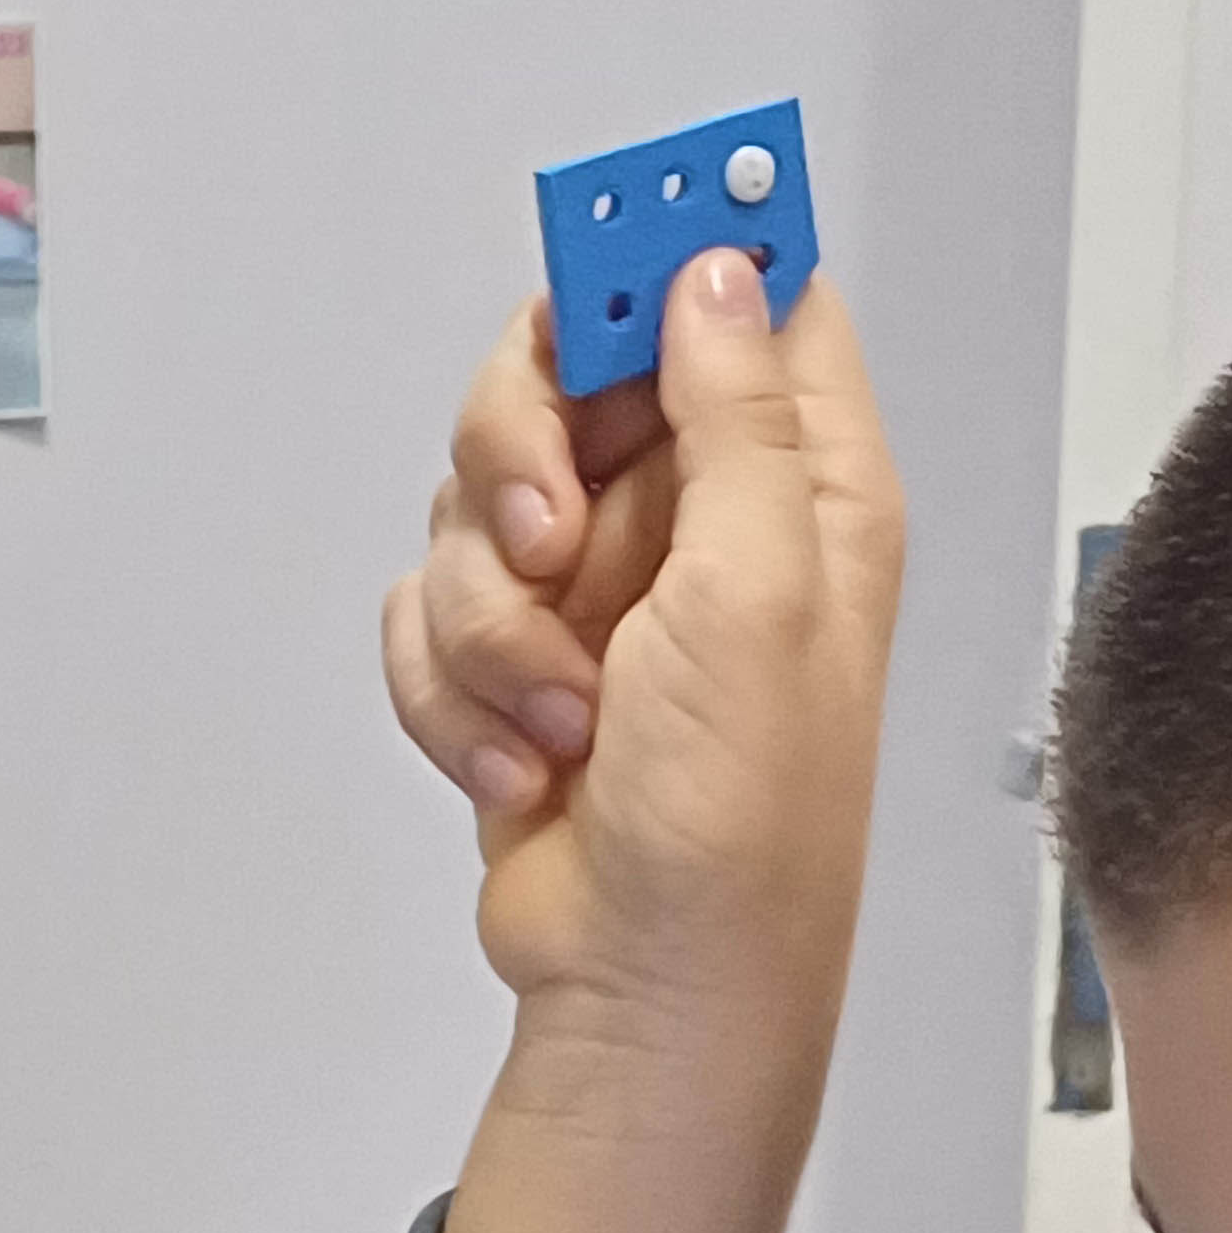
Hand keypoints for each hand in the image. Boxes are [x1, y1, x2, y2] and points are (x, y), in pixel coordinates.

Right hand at [384, 251, 903, 1232]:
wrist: (651, 989)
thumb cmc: (744, 831)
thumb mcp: (763, 592)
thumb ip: (736, 414)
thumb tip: (716, 273)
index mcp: (804, 484)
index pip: (744, 294)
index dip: (673, 249)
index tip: (608, 243)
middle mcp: (705, 518)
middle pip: (563, 370)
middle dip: (520, 462)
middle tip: (550, 541)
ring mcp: (606, 589)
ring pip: (473, 498)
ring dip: (488, 614)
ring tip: (562, 708)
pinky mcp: (520, 656)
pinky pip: (427, 604)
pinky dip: (451, 685)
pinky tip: (521, 753)